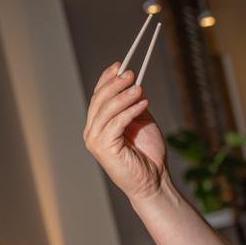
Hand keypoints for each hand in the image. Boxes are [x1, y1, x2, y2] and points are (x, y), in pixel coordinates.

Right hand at [82, 63, 166, 200]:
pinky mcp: (103, 148)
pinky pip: (116, 123)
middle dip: (115, 84)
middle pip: (99, 100)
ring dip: (123, 95)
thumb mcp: (141, 122)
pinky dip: (130, 111)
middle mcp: (92, 131)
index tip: (119, 64)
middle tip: (130, 73)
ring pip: (107, 110)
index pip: (98, 96)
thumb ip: (134, 105)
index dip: (107, 79)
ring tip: (139, 87)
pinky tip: (143, 102)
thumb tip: (134, 83)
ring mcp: (95, 140)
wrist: (153, 179)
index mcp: (99, 124)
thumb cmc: (148, 153)